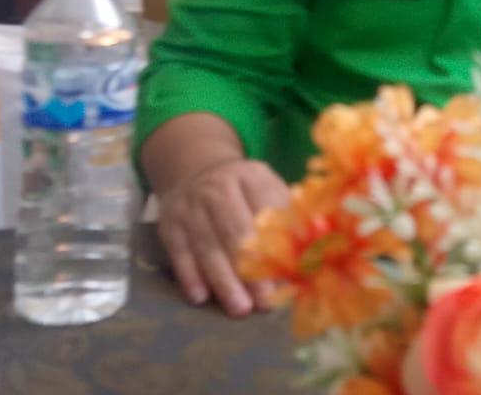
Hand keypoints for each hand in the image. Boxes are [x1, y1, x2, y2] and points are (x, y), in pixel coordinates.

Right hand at [156, 157, 289, 313]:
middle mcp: (217, 188)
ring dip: (223, 281)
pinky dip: (189, 276)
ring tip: (239, 308)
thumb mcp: (269, 189)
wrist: (195, 172)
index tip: (286, 278)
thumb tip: (312, 255)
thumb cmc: (244, 191)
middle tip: (263, 303)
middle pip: (234, 233)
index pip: (264, 213)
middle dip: (250, 271)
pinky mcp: (168, 225)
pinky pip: (179, 254)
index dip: (275, 247)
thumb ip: (289, 217)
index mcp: (250, 177)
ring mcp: (189, 206)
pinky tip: (201, 297)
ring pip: (207, 247)